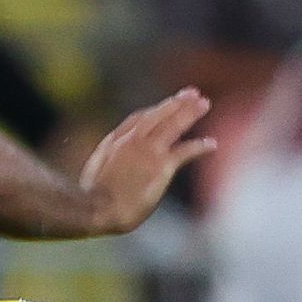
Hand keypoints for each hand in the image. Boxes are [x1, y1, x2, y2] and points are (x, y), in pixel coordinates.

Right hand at [76, 88, 214, 232]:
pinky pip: (185, 151)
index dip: (155, 111)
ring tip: (205, 104)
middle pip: (157, 115)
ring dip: (190, 113)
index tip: (167, 106)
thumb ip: (106, 163)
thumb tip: (110, 167)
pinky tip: (211, 144)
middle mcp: (131, 141)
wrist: (96, 209)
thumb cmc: (90, 200)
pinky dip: (200, 146)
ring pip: (173, 125)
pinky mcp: (161, 166)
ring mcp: (147, 152)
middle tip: (192, 92)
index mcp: (113, 142)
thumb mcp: (94, 174)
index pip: (137, 119)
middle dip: (176, 103)